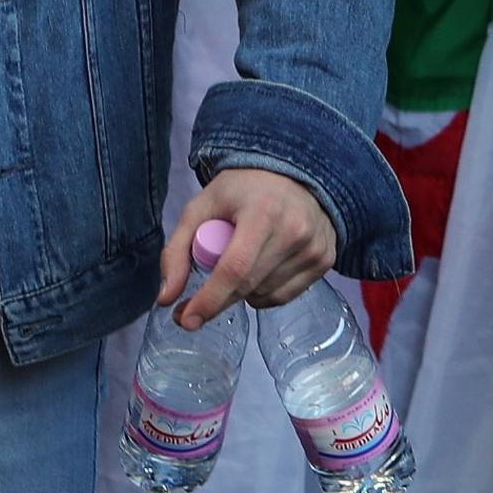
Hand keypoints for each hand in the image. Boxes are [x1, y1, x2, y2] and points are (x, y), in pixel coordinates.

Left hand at [157, 165, 339, 325]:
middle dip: (217, 302)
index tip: (186, 318)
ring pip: (266, 295)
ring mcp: (315, 247)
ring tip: (237, 270)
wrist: (294, 173)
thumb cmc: (241, 191)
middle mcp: (295, 230)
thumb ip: (177, 251)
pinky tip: (258, 273)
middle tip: (194, 307)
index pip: (235, 268)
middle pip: (249, 286)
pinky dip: (264, 294)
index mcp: (263, 212)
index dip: (209, 298)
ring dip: (242, 294)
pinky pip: (285, 296)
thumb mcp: (201, 208)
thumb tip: (166, 299)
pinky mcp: (325, 259)